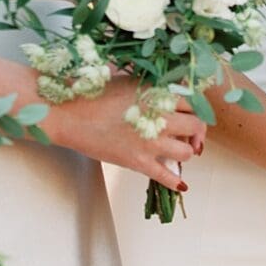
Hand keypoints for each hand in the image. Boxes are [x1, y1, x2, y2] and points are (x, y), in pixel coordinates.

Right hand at [45, 79, 205, 190]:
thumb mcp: (130, 80)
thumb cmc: (94, 93)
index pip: (193, 103)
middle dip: (195, 132)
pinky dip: (176, 182)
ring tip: (177, 152)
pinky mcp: (138, 161)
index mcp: (159, 94)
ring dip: (185, 153)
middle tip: (189, 136)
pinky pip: (166, 176)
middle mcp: (160, 117)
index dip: (194, 111)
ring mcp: (151, 141)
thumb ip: (153, 87)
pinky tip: (181, 185)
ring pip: (186, 152)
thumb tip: (170, 92)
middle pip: (196, 126)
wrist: (70, 113)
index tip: (190, 116)